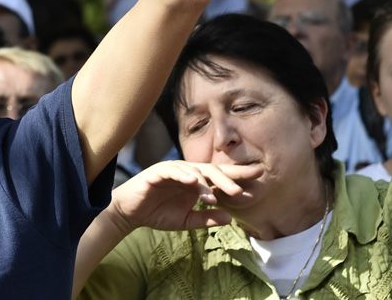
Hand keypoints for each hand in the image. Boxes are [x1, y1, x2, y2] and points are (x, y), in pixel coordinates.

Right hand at [108, 160, 263, 233]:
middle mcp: (188, 173)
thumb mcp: (187, 221)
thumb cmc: (158, 213)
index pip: (221, 178)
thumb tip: (230, 218)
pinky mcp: (158, 172)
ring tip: (216, 196)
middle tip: (243, 190)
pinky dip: (184, 175)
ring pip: (195, 171)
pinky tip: (193, 182)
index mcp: (197, 183)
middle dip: (229, 179)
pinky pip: (173, 171)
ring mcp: (173, 170)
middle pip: (212, 171)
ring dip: (207, 183)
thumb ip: (207, 219)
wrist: (131, 213)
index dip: (239, 177)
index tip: (260, 176)